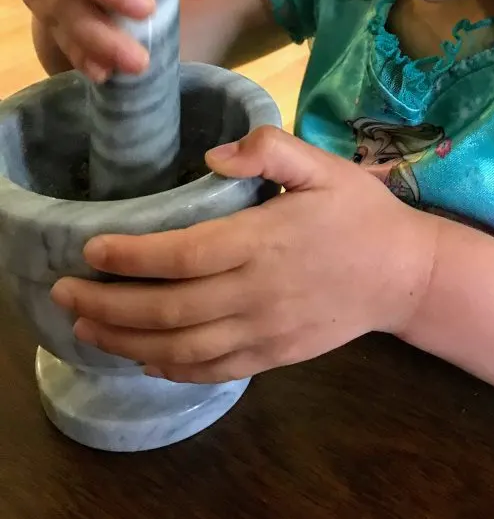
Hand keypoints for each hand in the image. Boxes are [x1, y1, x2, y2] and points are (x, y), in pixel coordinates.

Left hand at [50, 128, 438, 382]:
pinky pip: (213, 369)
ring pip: (182, 346)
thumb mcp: (324, 165)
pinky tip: (143, 359)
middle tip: (63, 294)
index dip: (132, 255)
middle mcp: (258, 292)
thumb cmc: (359, 213)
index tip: (91, 248)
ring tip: (85, 329)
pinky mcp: (275, 355)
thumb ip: (271, 149)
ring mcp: (265, 331)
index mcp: (265, 240)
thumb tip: (213, 157)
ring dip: (126, 342)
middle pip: (169, 308)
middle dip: (108, 304)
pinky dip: (170, 368)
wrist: (404, 274)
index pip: (183, 253)